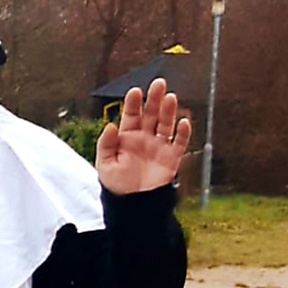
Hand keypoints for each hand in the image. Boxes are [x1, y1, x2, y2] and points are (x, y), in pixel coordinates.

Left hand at [96, 78, 191, 194]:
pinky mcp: (172, 157)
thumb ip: (106, 144)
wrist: (134, 204)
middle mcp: (144, 138)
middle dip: (154, 99)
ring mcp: (159, 146)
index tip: (135, 91)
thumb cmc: (116, 184)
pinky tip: (183, 121)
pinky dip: (183, 132)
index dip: (133, 103)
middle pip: (151, 114)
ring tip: (170, 97)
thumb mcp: (104, 164)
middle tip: (158, 83)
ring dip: (168, 111)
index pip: (131, 116)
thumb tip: (109, 125)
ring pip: (165, 123)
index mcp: (127, 137)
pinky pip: (180, 142)